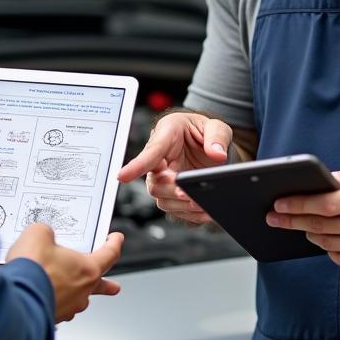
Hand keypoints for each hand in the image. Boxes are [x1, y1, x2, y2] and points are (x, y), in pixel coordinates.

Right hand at [7, 224, 123, 322]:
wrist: (13, 299)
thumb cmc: (32, 269)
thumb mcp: (39, 234)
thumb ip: (46, 233)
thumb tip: (42, 237)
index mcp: (87, 270)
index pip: (109, 254)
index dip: (114, 244)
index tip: (117, 239)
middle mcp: (82, 292)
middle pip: (99, 285)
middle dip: (107, 286)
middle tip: (113, 287)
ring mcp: (67, 308)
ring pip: (76, 300)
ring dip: (72, 293)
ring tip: (65, 288)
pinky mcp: (50, 318)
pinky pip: (55, 309)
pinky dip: (51, 301)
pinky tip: (41, 295)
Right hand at [117, 111, 234, 225]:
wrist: (209, 144)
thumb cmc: (204, 131)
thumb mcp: (216, 126)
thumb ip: (217, 137)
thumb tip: (217, 154)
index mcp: (167, 133)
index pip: (150, 152)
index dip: (136, 165)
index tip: (122, 176)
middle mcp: (160, 157)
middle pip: (154, 181)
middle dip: (171, 190)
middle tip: (189, 194)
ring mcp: (163, 176)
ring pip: (161, 197)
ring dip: (180, 205)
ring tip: (201, 205)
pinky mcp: (170, 191)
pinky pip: (172, 207)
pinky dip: (188, 213)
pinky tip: (204, 212)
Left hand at [266, 167, 339, 272]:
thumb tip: (313, 183)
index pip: (323, 204)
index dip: (297, 205)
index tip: (278, 204)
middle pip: (320, 225)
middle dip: (292, 221)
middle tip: (273, 217)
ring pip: (326, 243)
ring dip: (309, 234)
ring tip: (300, 226)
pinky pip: (339, 258)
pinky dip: (328, 248)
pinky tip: (325, 239)